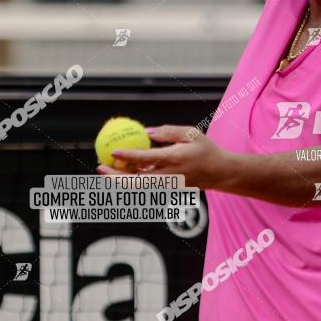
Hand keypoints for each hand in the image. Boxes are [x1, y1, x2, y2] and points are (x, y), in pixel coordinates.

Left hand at [96, 124, 227, 189]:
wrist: (220, 173)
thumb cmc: (206, 149)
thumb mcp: (191, 133)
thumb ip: (168, 132)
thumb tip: (147, 133)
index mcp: (174, 160)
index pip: (146, 160)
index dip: (128, 157)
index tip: (113, 151)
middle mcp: (169, 176)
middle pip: (136, 182)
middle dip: (115, 177)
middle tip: (100, 167)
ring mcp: (168, 186)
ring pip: (138, 186)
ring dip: (121, 179)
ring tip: (107, 168)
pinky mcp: (167, 189)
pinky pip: (146, 185)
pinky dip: (133, 178)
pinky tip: (125, 169)